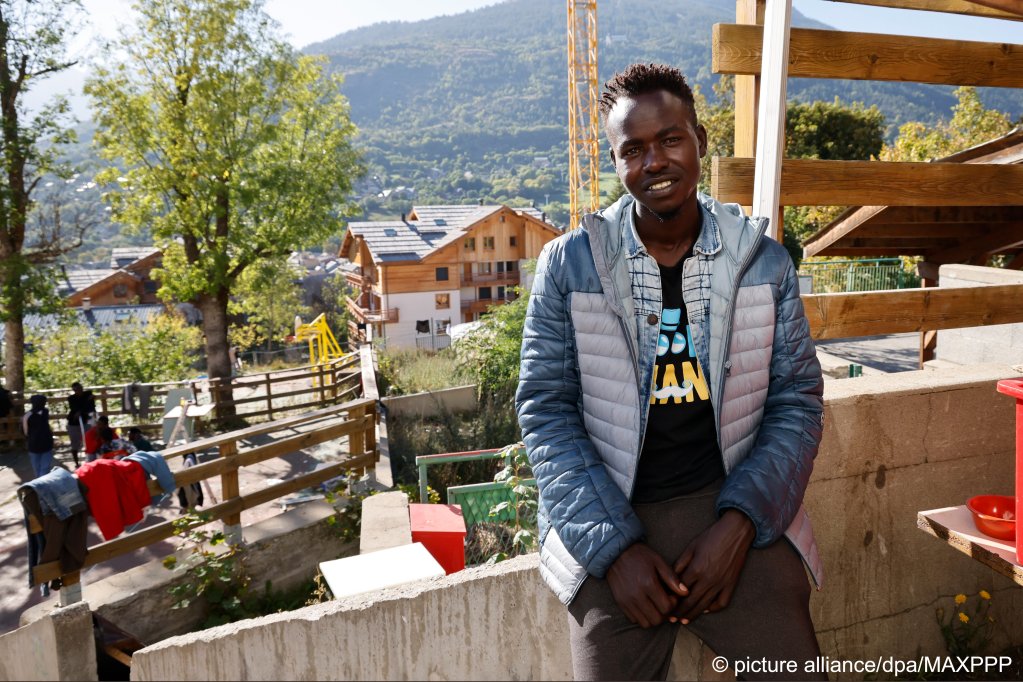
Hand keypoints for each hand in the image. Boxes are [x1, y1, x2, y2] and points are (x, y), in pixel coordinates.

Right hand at [606, 542, 687, 627]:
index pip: (667, 608)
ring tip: (655, 605)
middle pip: (657, 619)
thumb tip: (686, 593)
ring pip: (646, 623)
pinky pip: (634, 620)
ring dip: (654, 617)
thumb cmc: (640, 555)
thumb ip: (672, 578)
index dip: (674, 604)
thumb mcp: (658, 561)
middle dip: (665, 614)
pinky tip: (645, 605)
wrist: (615, 553)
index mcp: (648, 584)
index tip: (672, 596)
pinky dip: (642, 616)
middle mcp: (637, 595)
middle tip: (665, 603)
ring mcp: (627, 601)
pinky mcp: (620, 603)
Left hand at [671, 509, 754, 624]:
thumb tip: (671, 579)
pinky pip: (722, 602)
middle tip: (670, 620)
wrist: (735, 532)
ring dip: (693, 615)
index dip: (671, 601)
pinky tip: (705, 610)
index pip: (680, 592)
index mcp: (696, 569)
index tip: (664, 606)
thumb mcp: (691, 547)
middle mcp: (708, 579)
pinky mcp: (731, 584)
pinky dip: (713, 609)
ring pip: (705, 606)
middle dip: (679, 613)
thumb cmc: (711, 537)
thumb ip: (680, 564)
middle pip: (691, 602)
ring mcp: (721, 584)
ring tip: (684, 621)